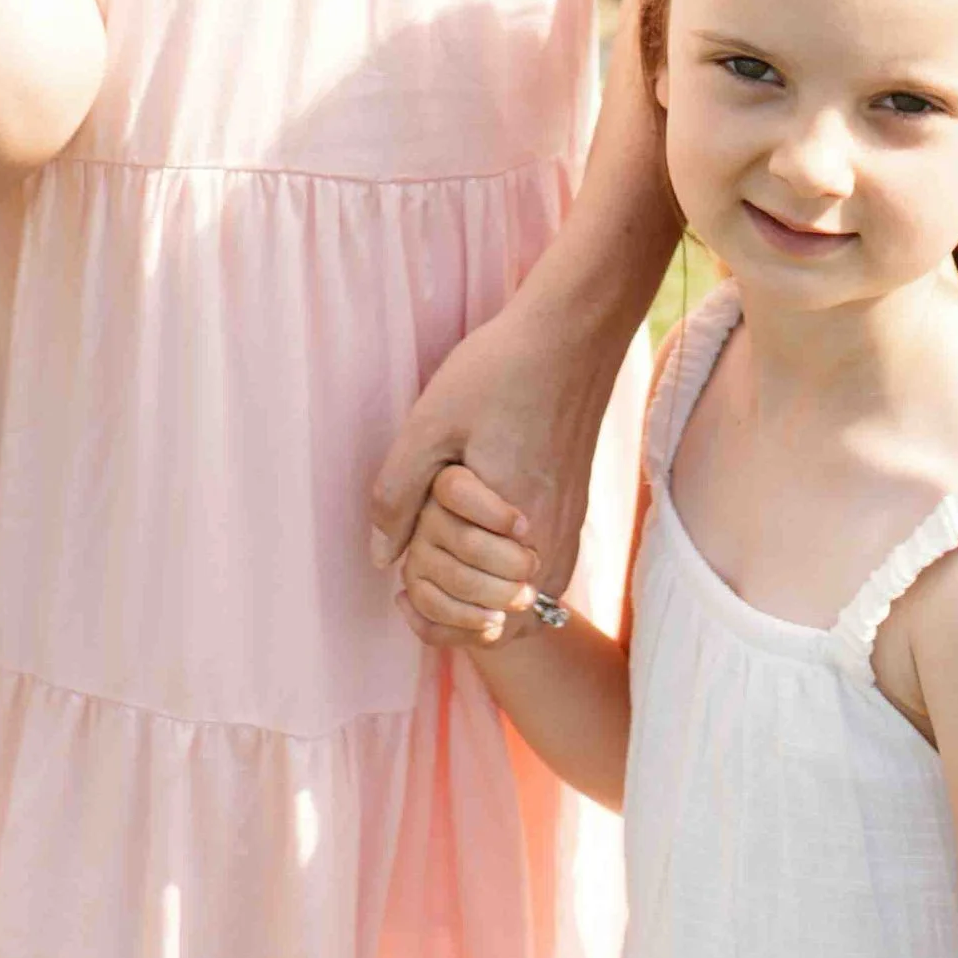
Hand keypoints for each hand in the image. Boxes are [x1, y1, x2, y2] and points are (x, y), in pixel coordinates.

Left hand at [369, 281, 619, 623]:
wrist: (570, 336)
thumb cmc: (498, 374)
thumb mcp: (429, 424)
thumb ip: (399, 495)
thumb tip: (382, 559)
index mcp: (516, 529)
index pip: (475, 619)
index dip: (430, 610)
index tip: (403, 585)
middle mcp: (553, 543)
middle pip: (501, 621)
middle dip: (453, 605)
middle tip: (418, 570)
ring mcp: (570, 531)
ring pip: (524, 605)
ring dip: (477, 594)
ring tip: (438, 560)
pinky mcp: (574, 514)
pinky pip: (539, 577)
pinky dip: (502, 576)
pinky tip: (470, 543)